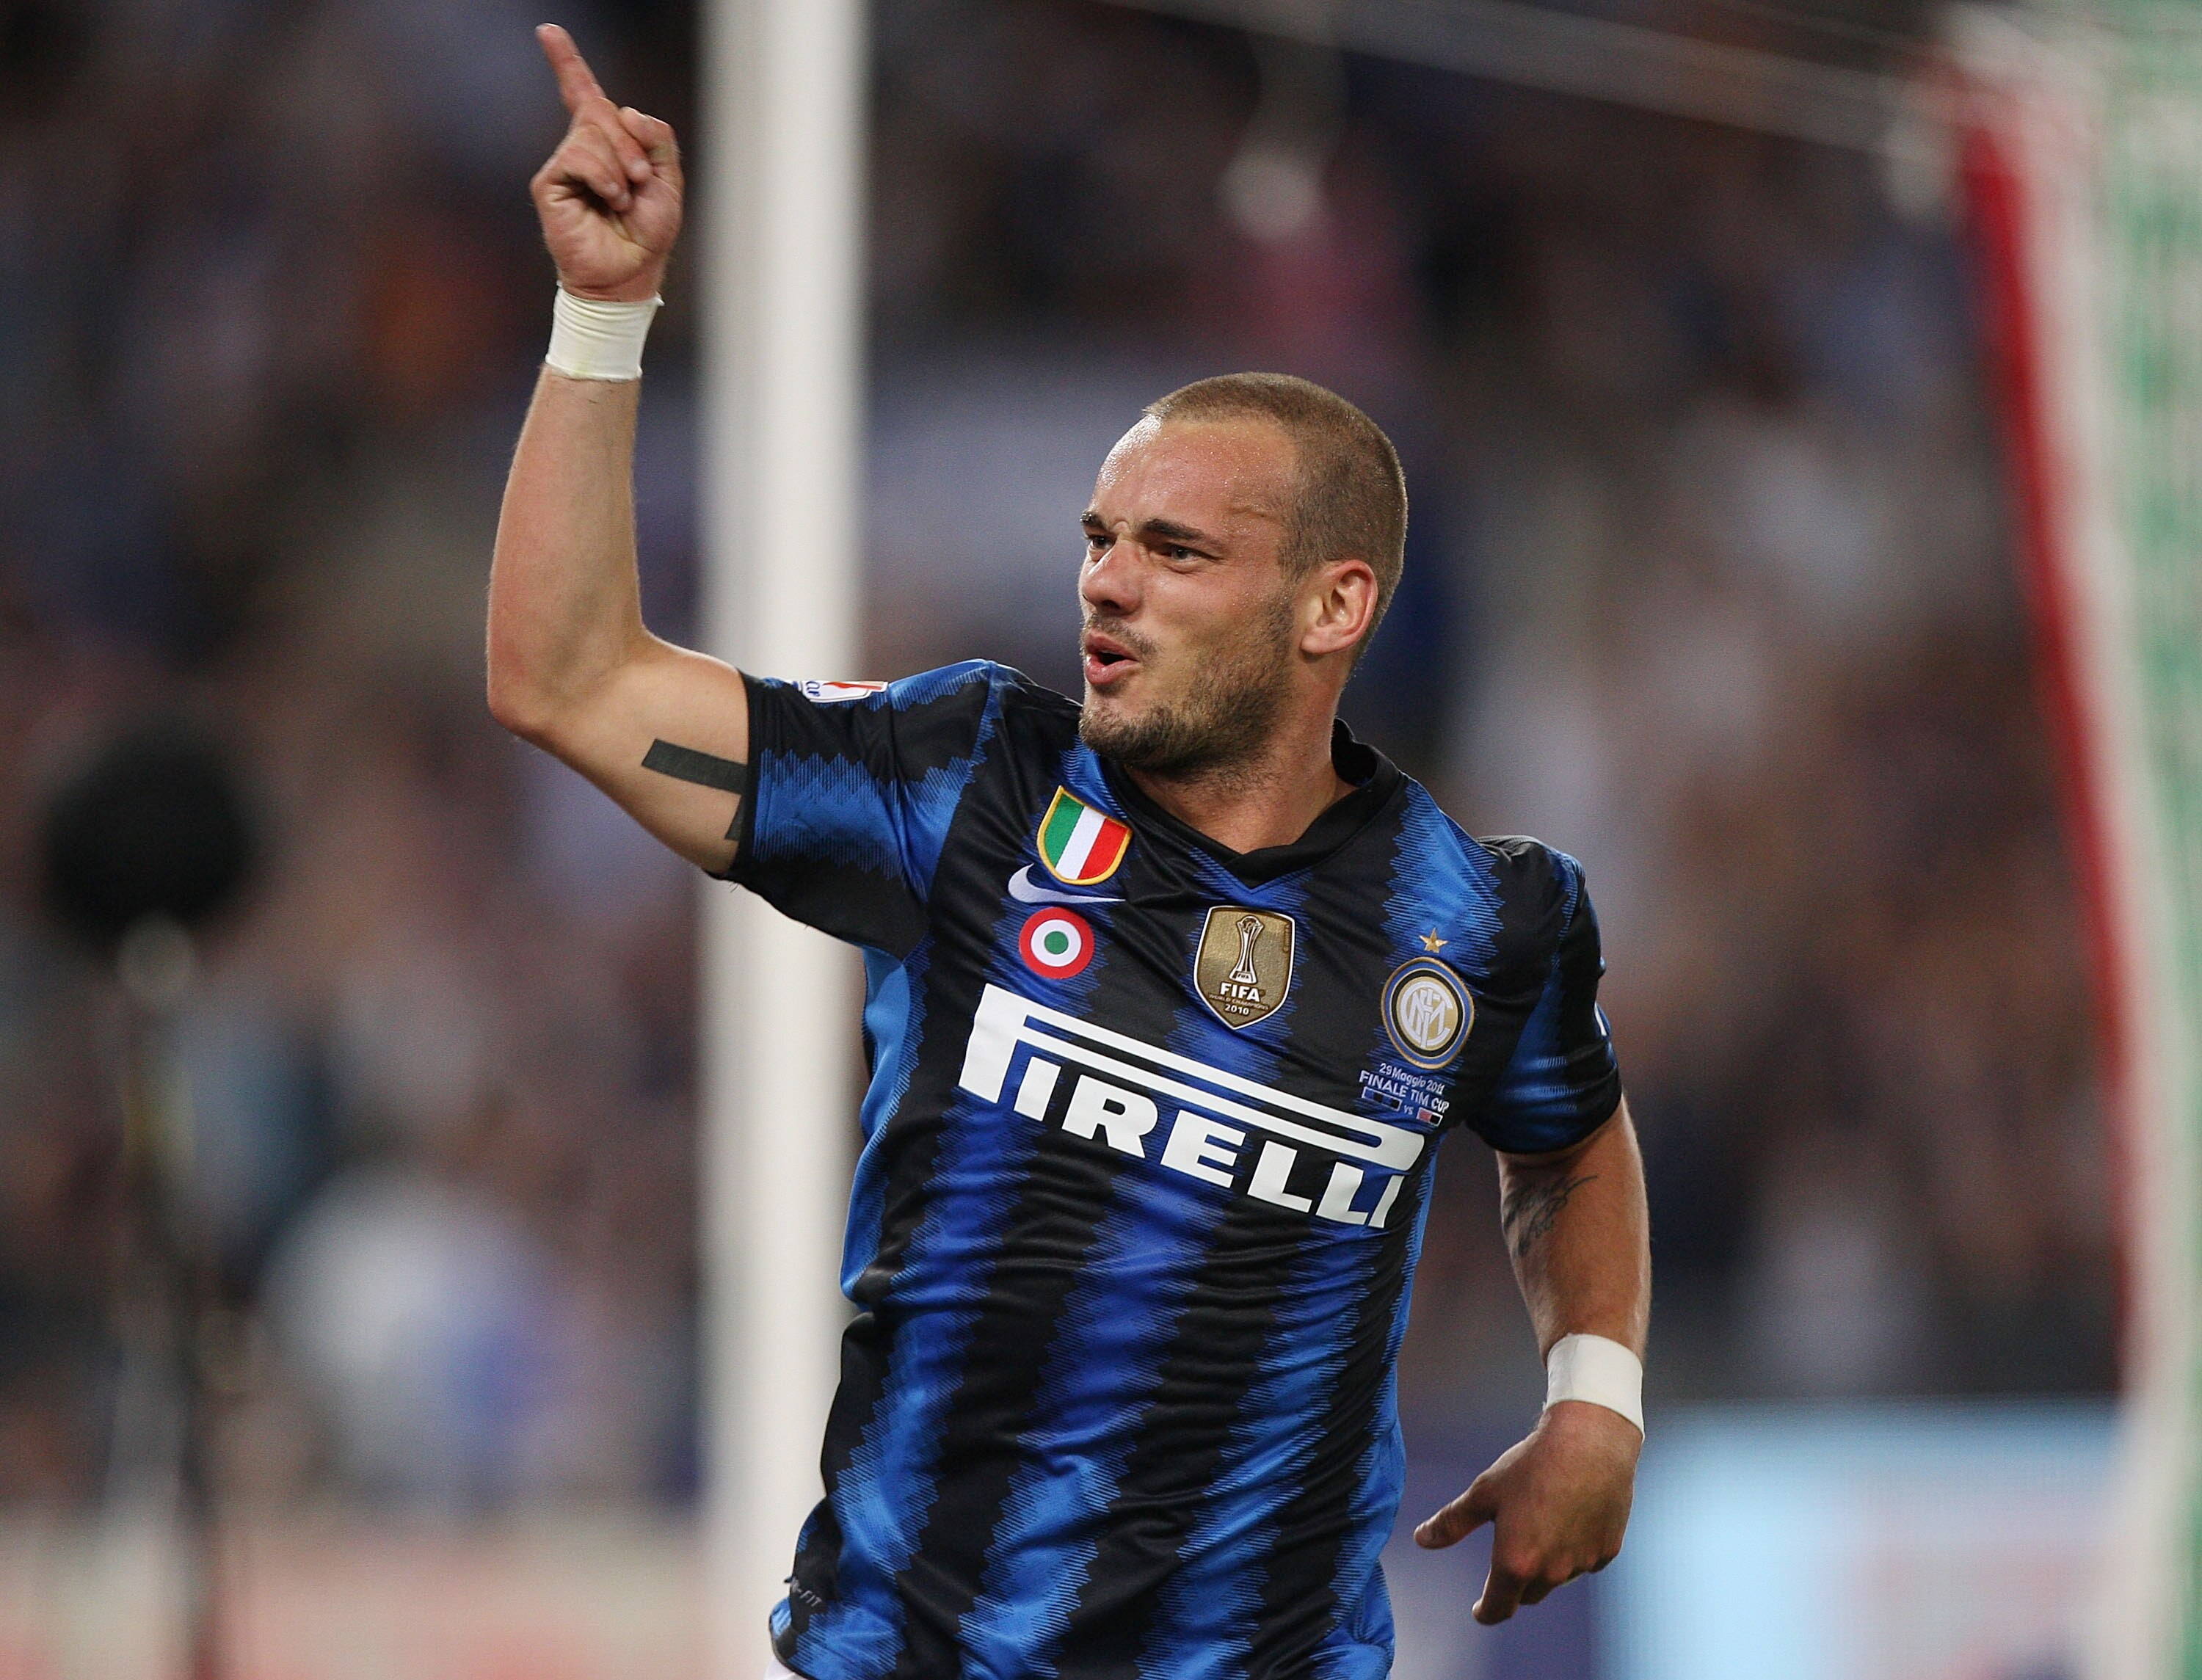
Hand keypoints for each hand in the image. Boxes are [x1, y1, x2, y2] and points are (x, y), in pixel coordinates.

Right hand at [530, 24, 683, 301]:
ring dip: (621, 165)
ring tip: (625, 197)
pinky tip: (610, 199)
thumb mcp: (668, 181)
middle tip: (641, 179)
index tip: (548, 32)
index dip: (567, 63)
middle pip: (601, 109)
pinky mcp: (549, 183)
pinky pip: (579, 156)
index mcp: (609, 144)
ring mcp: (564, 164)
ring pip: (592, 132)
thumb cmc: (647, 232)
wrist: (631, 273)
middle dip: (631, 142)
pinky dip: (604, 176)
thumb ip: (658, 139)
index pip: (584, 94)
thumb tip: (626, 112)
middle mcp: (582, 148)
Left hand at [1413, 1400, 1639, 1624]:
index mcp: (1516, 1563)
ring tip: (1539, 1527)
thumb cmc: (1531, 1465)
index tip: (1480, 1609)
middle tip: (1508, 1558)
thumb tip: (1421, 1540)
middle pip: (1528, 1594)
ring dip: (1545, 1566)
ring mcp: (1583, 1563)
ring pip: (1557, 1578)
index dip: (1486, 1611)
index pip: (1499, 1608)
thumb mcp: (1483, 1493)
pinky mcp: (1607, 1551)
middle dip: (1514, 1583)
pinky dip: (1572, 1551)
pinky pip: (1584, 1561)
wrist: (1590, 1443)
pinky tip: (1568, 1521)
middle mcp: (1551, 1572)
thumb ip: (1451, 1522)